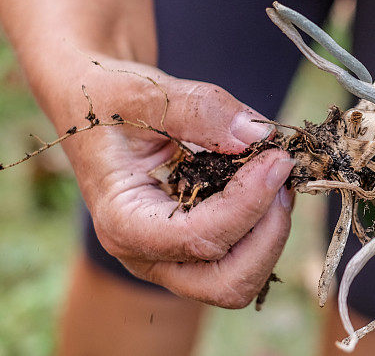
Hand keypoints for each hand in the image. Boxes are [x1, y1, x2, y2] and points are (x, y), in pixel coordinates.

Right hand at [55, 56, 294, 307]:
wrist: (94, 107)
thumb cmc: (107, 100)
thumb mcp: (144, 91)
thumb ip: (199, 109)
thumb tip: (257, 134)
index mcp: (123, 222)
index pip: (198, 238)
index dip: (248, 202)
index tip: (277, 159)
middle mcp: (147, 253)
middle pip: (228, 282)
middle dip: (268, 232)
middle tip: (281, 173)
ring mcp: (172, 255)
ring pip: (242, 276)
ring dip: (271, 229)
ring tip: (275, 172)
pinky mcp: (195, 243)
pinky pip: (243, 254)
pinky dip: (266, 221)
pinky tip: (264, 176)